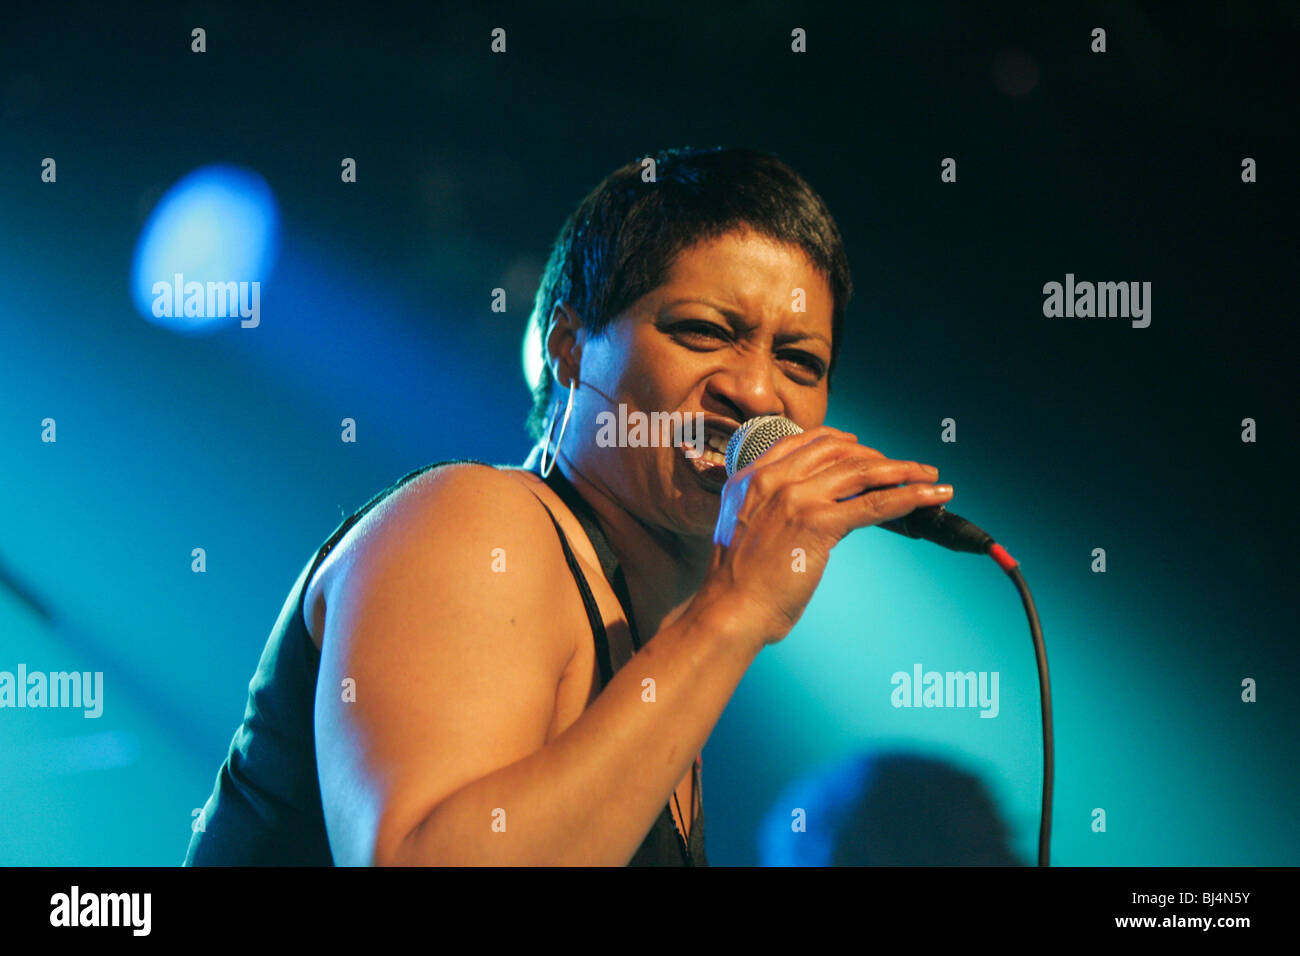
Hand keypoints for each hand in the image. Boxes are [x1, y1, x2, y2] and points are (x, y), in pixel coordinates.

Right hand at [697, 426, 952, 648]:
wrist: (728, 610)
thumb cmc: (737, 584)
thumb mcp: (750, 530)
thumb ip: (778, 511)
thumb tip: (826, 510)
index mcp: (751, 477)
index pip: (805, 443)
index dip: (842, 442)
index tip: (863, 448)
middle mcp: (773, 479)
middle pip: (838, 451)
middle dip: (877, 456)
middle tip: (905, 468)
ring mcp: (796, 498)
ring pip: (862, 471)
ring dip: (903, 470)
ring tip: (930, 476)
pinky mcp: (818, 523)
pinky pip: (874, 503)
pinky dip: (910, 496)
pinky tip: (931, 495)